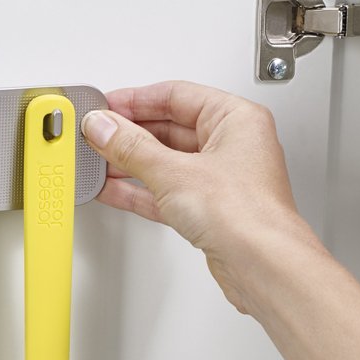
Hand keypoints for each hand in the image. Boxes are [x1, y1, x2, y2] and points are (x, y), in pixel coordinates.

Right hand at [80, 80, 324, 314]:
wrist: (262, 264)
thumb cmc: (246, 214)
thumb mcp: (174, 172)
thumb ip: (132, 147)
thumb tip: (105, 127)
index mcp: (236, 118)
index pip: (176, 95)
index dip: (136, 100)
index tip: (107, 107)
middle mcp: (232, 145)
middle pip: (169, 128)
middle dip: (129, 134)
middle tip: (98, 135)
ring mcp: (220, 180)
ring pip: (166, 162)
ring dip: (130, 163)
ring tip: (99, 161)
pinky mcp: (208, 210)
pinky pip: (166, 191)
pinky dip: (140, 190)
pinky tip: (115, 188)